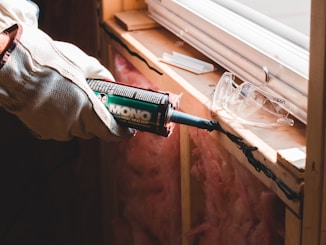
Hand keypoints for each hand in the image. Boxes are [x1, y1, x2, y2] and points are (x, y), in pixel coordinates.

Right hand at [0, 24, 134, 141]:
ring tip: (72, 98)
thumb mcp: (81, 62)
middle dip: (99, 120)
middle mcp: (73, 124)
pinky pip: (60, 129)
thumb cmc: (47, 61)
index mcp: (86, 109)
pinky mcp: (41, 131)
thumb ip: (101, 74)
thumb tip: (111, 81)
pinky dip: (63, 120)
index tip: (128, 130)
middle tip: (97, 104)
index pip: (111, 132)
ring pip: (77, 130)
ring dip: (80, 119)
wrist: (10, 65)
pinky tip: (57, 103)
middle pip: (94, 131)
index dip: (122, 133)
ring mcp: (55, 129)